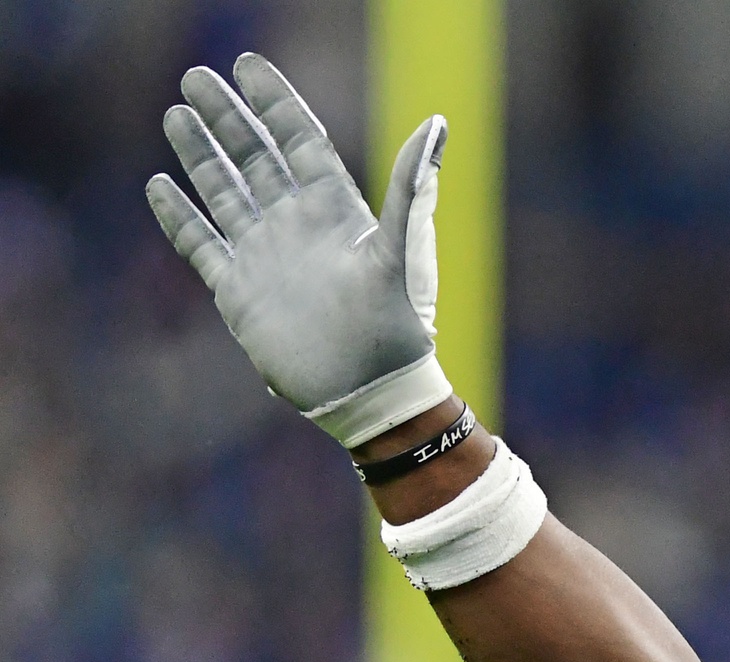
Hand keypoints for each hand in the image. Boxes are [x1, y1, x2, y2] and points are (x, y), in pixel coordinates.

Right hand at [145, 54, 452, 446]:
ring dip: (200, 155)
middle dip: (227, 117)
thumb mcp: (403, 253)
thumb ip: (411, 187)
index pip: (300, 142)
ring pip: (225, 192)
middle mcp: (297, 228)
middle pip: (255, 158)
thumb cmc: (399, 329)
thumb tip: (436, 124)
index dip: (275, 102)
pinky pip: (202, 245)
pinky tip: (159, 185)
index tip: (246, 64)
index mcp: (336, 213)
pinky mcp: (240, 292)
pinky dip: (180, 216)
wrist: (372, 396)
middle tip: (194, 77)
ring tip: (175, 115)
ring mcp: (266, 257)